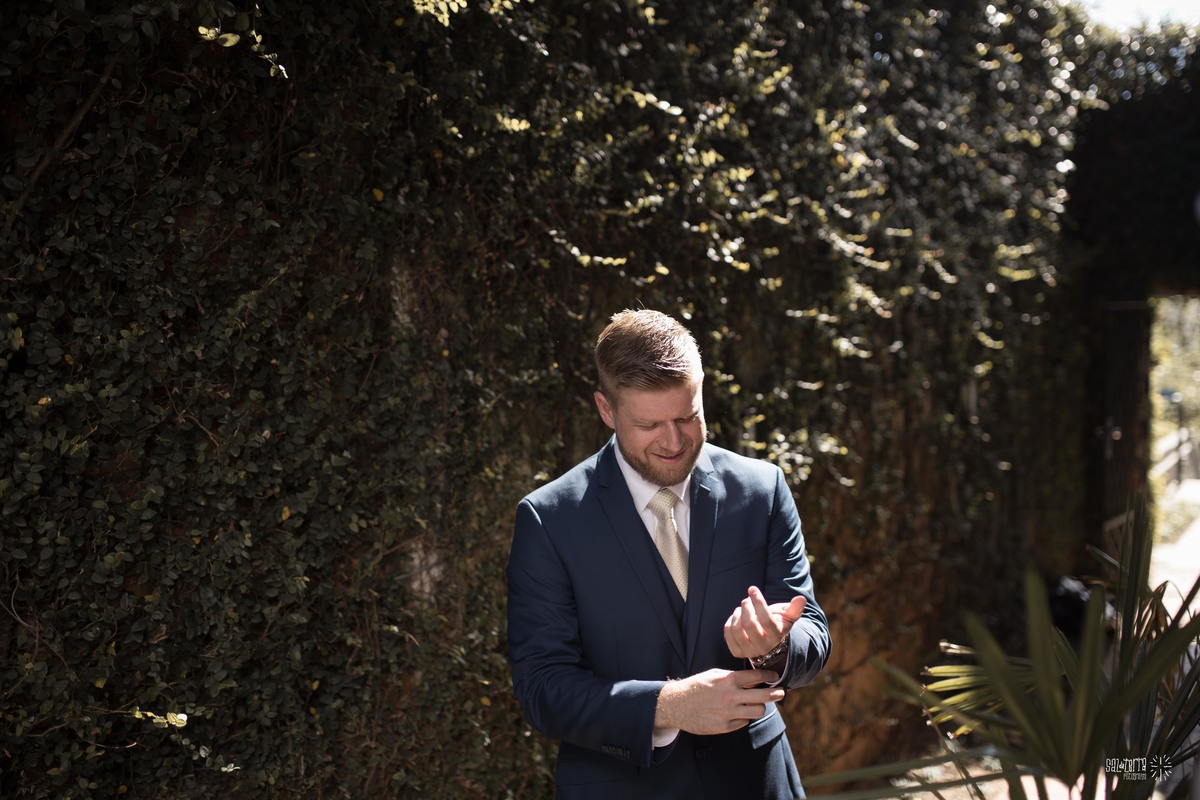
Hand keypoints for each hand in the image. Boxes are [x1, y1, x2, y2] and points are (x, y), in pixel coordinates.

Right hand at [654, 668, 784, 735]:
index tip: (775, 677)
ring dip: (759, 706)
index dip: (769, 676)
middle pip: (764, 697)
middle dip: (776, 693)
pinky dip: (743, 717)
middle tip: (781, 692)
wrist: (677, 704)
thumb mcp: (715, 675)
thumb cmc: (697, 686)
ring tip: (756, 703)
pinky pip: (744, 722)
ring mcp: (728, 713)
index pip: (757, 677)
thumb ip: (734, 677)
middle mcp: (731, 697)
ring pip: (757, 711)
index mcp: (728, 680)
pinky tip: (736, 712)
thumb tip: (754, 680)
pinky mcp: (725, 726)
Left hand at [723, 586, 806, 659]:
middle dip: (746, 606)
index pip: (766, 620)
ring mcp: (749, 651)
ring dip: (737, 613)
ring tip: (742, 608)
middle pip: (750, 624)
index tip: (752, 589)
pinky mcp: (737, 652)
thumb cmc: (777, 623)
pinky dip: (730, 621)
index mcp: (776, 636)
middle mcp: (763, 647)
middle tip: (747, 600)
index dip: (758, 602)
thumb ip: (795, 608)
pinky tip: (737, 617)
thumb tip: (801, 599)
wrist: (768, 642)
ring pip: (737, 628)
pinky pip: (728, 633)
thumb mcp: (788, 616)